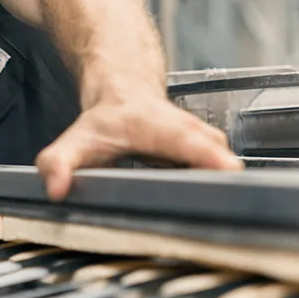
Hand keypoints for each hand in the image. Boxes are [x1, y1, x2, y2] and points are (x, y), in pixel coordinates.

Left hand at [35, 93, 241, 200]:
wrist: (123, 89)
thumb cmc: (104, 121)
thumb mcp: (73, 141)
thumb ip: (57, 163)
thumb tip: (57, 189)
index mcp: (151, 123)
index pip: (181, 137)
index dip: (205, 153)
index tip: (225, 167)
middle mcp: (181, 124)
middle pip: (212, 146)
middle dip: (226, 170)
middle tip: (241, 200)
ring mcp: (199, 132)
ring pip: (221, 153)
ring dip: (227, 177)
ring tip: (234, 208)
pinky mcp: (209, 143)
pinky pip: (223, 162)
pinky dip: (224, 179)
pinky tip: (224, 202)